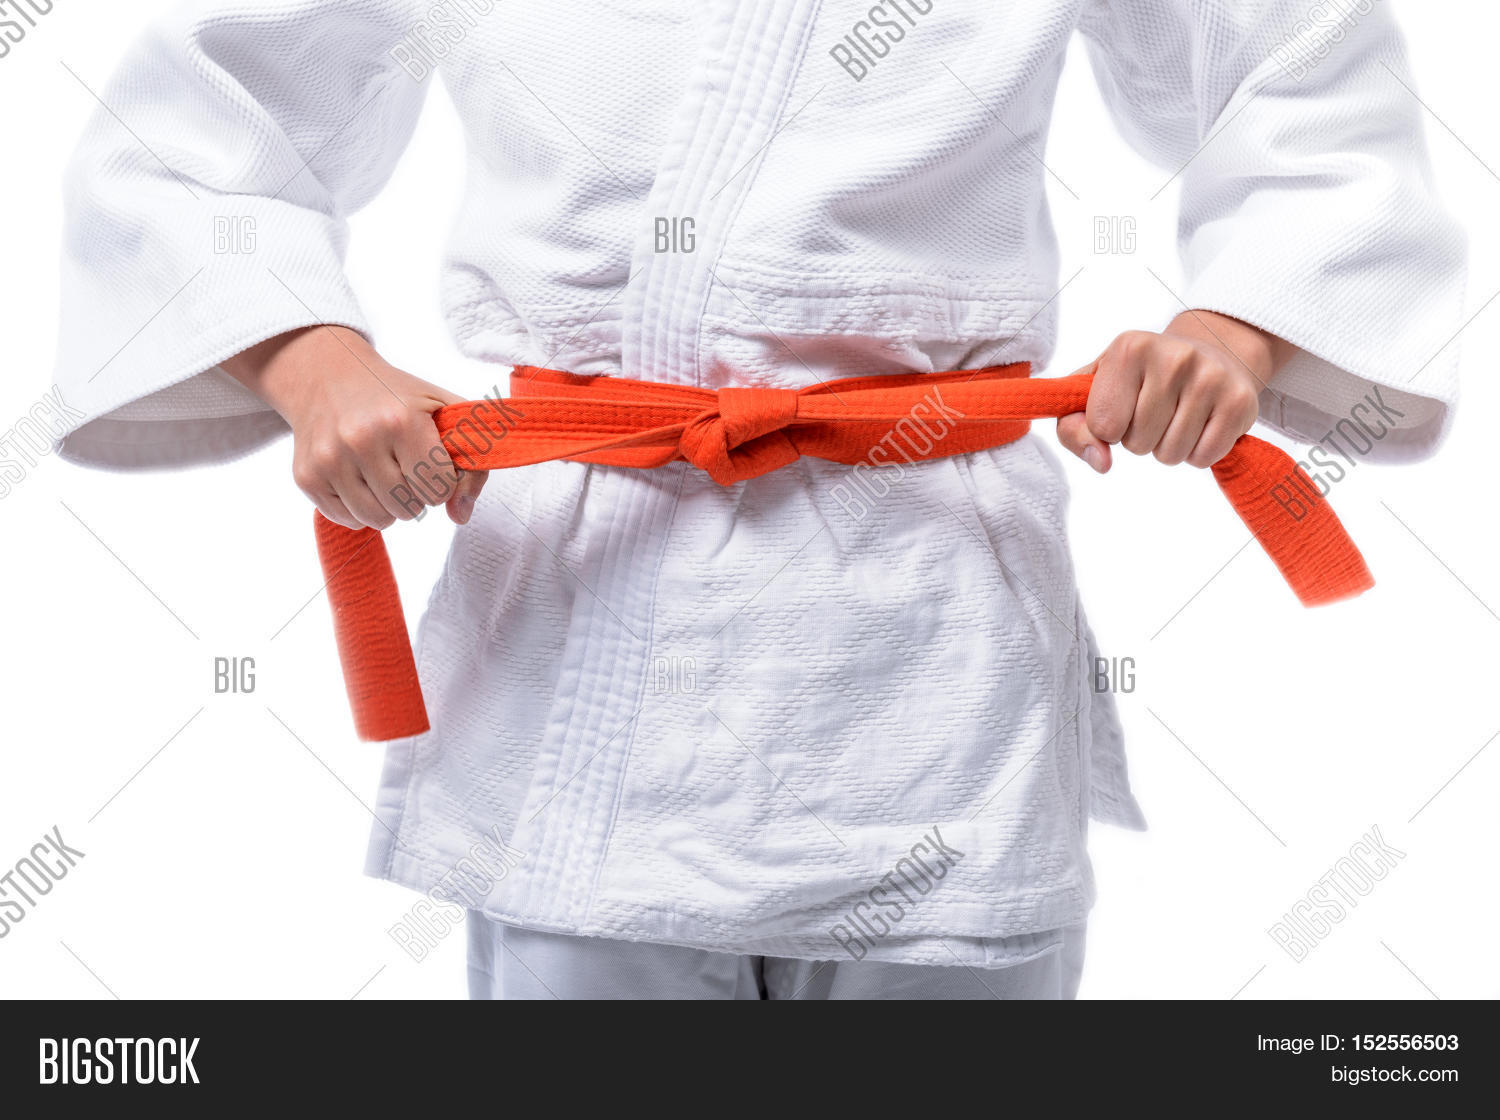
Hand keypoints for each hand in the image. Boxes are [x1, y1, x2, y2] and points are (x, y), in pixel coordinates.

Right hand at [222, 326, 486, 529]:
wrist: (327, 376)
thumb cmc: (394, 395)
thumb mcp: (444, 410)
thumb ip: (473, 462)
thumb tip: (460, 516)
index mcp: (401, 420)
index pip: (439, 489)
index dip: (442, 481)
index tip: (431, 462)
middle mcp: (361, 439)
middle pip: (410, 508)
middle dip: (416, 493)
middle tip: (405, 465)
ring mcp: (329, 459)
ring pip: (379, 520)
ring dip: (390, 505)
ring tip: (385, 474)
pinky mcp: (307, 476)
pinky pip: (347, 520)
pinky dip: (360, 507)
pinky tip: (359, 477)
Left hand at [1056, 310, 1293, 472]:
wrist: (1210, 351)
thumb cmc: (1140, 377)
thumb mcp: (1094, 391)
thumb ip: (1073, 427)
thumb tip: (1100, 462)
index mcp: (1129, 348)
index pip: (1102, 425)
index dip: (1107, 429)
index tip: (1121, 407)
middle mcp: (1174, 357)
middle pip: (1137, 444)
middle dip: (1139, 439)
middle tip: (1154, 410)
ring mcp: (1211, 377)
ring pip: (1169, 455)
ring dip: (1167, 447)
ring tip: (1176, 415)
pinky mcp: (1240, 402)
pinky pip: (1203, 458)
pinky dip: (1196, 452)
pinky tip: (1200, 423)